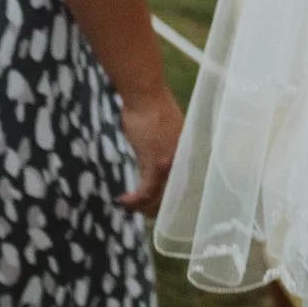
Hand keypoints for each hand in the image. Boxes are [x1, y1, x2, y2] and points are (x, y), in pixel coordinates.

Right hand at [116, 86, 183, 216]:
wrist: (145, 94)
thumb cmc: (148, 105)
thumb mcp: (159, 129)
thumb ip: (160, 144)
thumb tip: (150, 152)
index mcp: (184, 150)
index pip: (181, 181)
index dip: (168, 196)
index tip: (156, 204)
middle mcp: (181, 158)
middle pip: (172, 192)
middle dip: (156, 206)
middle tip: (141, 212)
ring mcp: (170, 162)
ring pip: (160, 196)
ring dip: (143, 206)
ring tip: (130, 208)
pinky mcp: (156, 163)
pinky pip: (147, 191)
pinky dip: (135, 200)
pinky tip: (123, 202)